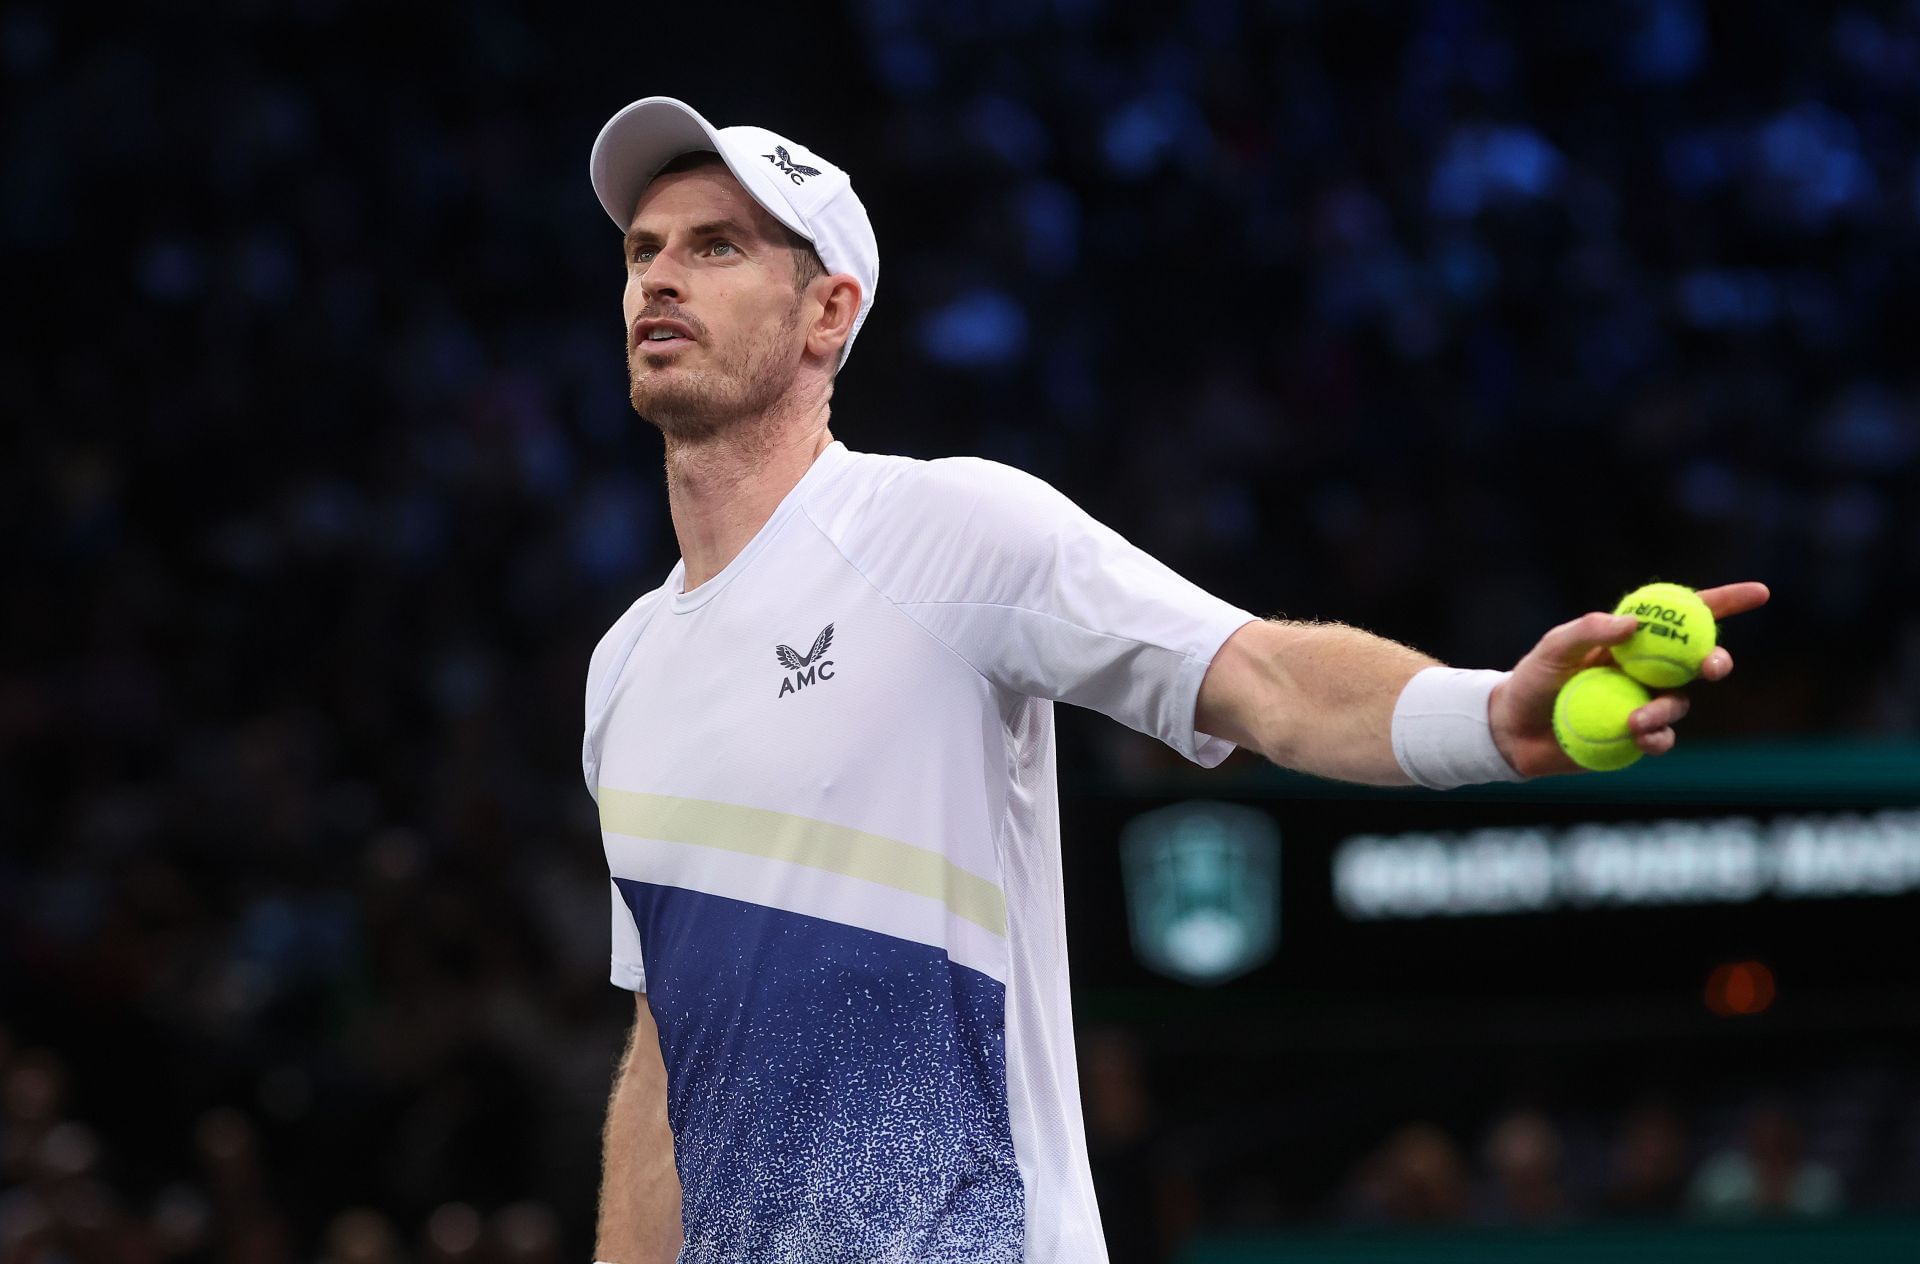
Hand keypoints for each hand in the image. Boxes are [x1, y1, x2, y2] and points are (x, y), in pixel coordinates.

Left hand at [1488, 582, 1770, 776]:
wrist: (1511, 731)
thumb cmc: (1532, 680)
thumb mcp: (1552, 648)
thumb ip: (1588, 630)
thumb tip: (1632, 623)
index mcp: (1633, 640)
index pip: (1684, 616)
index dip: (1725, 603)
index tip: (1760, 594)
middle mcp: (1645, 670)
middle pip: (1697, 661)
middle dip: (1716, 660)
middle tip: (1712, 667)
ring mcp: (1644, 704)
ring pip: (1680, 703)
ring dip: (1666, 710)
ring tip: (1635, 720)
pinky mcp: (1636, 739)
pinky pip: (1662, 738)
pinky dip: (1656, 738)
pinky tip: (1639, 738)